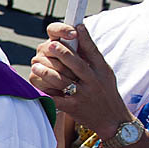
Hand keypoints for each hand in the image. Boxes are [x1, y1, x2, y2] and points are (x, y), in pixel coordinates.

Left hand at [29, 22, 130, 139]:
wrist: (113, 121)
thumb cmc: (105, 92)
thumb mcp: (105, 73)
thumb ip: (92, 57)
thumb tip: (80, 32)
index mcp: (101, 70)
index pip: (93, 51)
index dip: (84, 38)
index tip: (76, 26)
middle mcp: (93, 81)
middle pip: (76, 64)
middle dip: (62, 53)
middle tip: (48, 45)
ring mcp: (83, 95)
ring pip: (63, 81)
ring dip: (47, 72)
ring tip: (36, 65)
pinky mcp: (74, 108)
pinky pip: (56, 99)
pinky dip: (45, 92)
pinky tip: (36, 85)